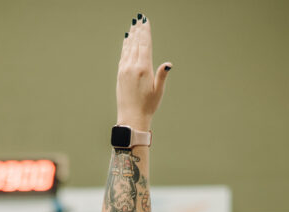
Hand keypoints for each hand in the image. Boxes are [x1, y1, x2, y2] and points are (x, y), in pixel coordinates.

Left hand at [116, 14, 171, 130]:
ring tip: (133, 25)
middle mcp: (132, 67)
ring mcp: (124, 70)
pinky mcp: (120, 74)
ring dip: (131, 36)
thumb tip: (168, 64)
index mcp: (143, 68)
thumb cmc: (148, 106)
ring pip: (128, 48)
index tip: (145, 21)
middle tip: (140, 18)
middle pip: (135, 43)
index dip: (145, 31)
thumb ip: (162, 75)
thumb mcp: (158, 91)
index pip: (144, 44)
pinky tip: (126, 40)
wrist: (131, 117)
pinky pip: (122, 55)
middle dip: (138, 30)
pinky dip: (125, 46)